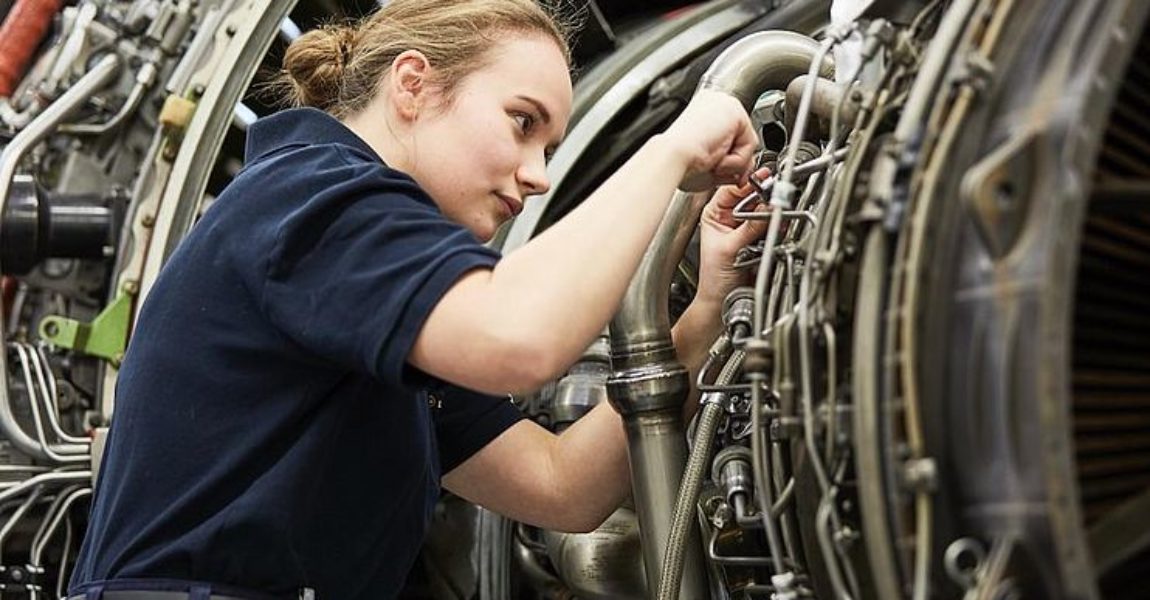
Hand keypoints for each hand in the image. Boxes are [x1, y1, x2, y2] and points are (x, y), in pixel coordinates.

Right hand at [661, 90, 757, 190]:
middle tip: (718, 171)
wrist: (672, 158)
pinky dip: (737, 160)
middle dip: (736, 161)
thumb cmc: (679, 163)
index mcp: (703, 111)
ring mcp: (726, 104)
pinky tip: (717, 157)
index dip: (728, 157)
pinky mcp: (736, 110)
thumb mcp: (708, 163)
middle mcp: (715, 103)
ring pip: (747, 143)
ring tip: (712, 162)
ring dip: (734, 163)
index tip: (718, 171)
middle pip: (741, 137)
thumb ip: (729, 164)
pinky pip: (751, 143)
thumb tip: (744, 172)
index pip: (729, 134)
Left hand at [695, 167, 770, 304]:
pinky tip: (779, 225)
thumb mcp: (730, 249)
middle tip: (776, 195)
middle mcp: (730, 218)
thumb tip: (768, 209)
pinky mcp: (758, 240)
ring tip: (779, 212)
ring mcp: (745, 228)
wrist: (722, 301)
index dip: (747, 182)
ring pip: (762, 211)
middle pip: (751, 198)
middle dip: (764, 197)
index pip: (732, 189)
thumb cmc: (715, 279)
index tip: (763, 178)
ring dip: (772, 212)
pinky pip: (770, 226)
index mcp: (714, 214)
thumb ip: (750, 228)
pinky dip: (777, 225)